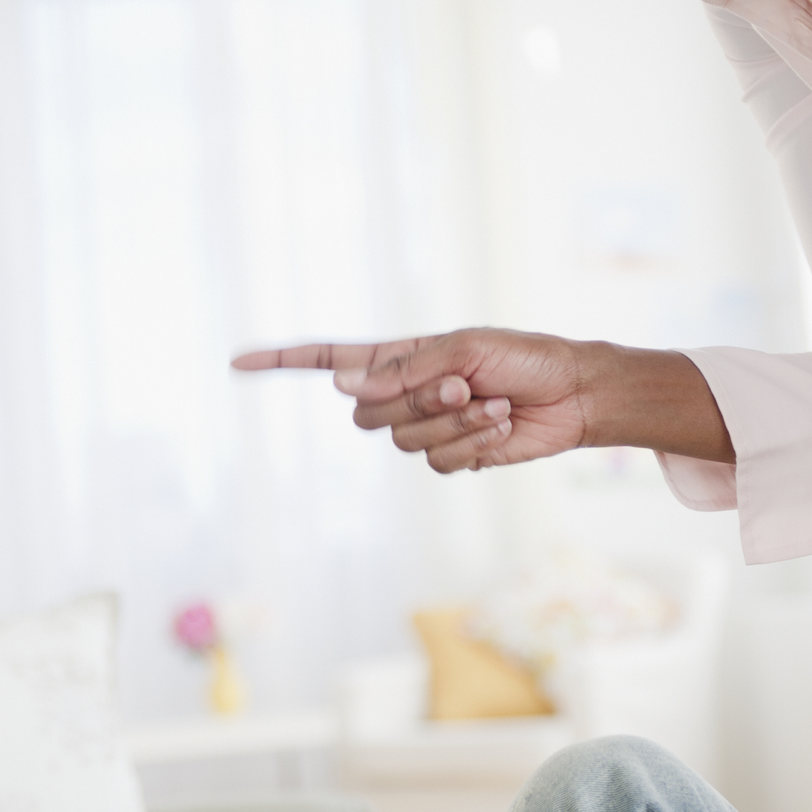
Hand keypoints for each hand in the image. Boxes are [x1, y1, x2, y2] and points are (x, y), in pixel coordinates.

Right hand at [232, 330, 733, 469]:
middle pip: (367, 416)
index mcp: (399, 359)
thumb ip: (404, 369)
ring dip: (452, 423)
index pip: (327, 360)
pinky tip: (498, 425)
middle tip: (463, 383)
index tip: (237, 362)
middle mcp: (404, 394)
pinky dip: (469, 444)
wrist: (574, 393)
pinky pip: (437, 463)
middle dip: (416, 402)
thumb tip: (342, 389)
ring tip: (489, 403)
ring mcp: (427, 427)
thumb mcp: (464, 348)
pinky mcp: (454, 456)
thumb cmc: (524, 356)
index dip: (282, 362)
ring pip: (404, 443)